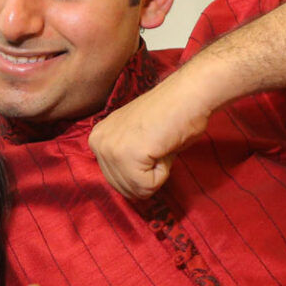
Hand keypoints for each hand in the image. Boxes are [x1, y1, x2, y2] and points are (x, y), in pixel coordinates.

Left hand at [87, 77, 209, 200]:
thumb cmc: (171, 115)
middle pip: (124, 189)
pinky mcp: (127, 155)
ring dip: (156, 173)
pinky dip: (163, 172)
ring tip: (159, 145)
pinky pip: (147, 186)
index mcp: (97, 138)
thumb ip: (125, 160)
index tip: (150, 143)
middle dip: (147, 174)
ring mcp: (110, 149)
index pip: (116, 181)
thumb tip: (129, 189)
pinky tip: (162, 147)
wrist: (188, 95)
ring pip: (136, 190)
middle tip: (157, 145)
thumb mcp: (135, 139)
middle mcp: (97, 143)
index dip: (141, 170)